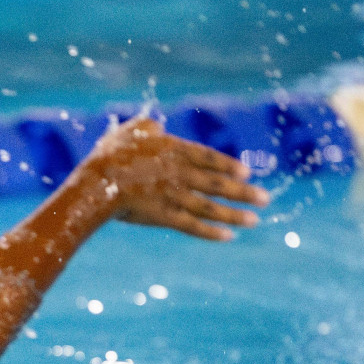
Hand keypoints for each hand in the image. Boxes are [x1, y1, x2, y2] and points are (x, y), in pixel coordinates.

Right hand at [88, 116, 268, 240]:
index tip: (248, 173)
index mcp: (173, 150)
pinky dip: (210, 232)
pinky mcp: (164, 216)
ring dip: (234, 214)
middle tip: (266, 198)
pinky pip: (192, 226)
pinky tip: (228, 237)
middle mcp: (180, 173)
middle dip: (244, 192)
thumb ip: (146, 127)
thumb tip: (157, 125)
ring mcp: (174, 196)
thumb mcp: (128, 132)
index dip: (229, 166)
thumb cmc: (109, 156)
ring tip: (255, 220)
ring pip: (210, 207)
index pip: (209, 159)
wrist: (98, 183)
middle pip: (218, 184)